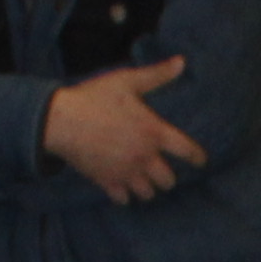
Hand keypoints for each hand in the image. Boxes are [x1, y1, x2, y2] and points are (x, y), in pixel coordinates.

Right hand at [43, 59, 203, 201]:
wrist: (60, 119)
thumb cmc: (95, 97)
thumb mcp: (127, 81)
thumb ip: (157, 75)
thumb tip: (182, 62)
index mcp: (153, 133)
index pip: (187, 151)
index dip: (197, 157)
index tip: (200, 160)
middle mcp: (144, 157)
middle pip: (169, 181)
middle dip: (167, 177)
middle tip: (160, 169)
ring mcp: (126, 173)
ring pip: (148, 194)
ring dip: (148, 187)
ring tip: (142, 178)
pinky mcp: (107, 182)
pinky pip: (124, 199)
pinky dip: (125, 195)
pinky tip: (121, 185)